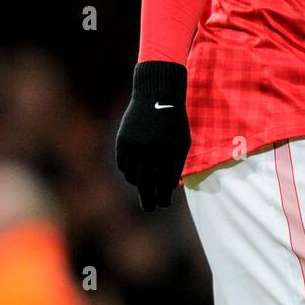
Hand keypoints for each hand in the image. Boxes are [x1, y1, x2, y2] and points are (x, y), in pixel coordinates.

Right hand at [115, 61, 190, 211]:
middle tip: (151, 208)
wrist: (155, 95)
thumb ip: (176, 165)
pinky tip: (137, 170)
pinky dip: (130, 171)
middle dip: (149, 200)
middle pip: (146, 185)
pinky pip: (124, 166)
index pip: (164, 184)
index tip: (163, 205)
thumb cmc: (174, 122)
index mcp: (168, 153)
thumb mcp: (181, 142)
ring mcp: (134, 148)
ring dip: (140, 183)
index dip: (163, 197)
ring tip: (146, 184)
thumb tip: (169, 188)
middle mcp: (150, 152)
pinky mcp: (122, 143)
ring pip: (133, 177)